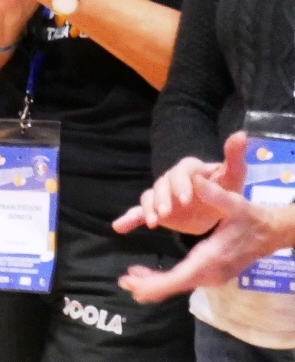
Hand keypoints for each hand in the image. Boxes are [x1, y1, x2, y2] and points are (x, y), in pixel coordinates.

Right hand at [113, 154, 232, 236]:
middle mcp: (172, 180)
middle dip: (163, 199)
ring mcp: (163, 196)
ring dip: (149, 209)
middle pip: (161, 185)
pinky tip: (119, 227)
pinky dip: (129, 219)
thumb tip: (240, 134)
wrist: (218, 209)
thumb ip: (234, 157)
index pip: (181, 172)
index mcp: (189, 170)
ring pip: (150, 197)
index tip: (186, 199)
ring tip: (153, 222)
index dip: (181, 184)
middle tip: (166, 213)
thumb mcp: (234, 176)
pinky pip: (139, 212)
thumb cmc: (225, 190)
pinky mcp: (157, 211)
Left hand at [119, 133, 294, 302]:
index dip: (154, 282)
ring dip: (153, 284)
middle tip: (122, 282)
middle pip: (175, 286)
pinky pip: (184, 281)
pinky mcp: (212, 274)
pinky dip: (164, 281)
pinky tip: (147, 275)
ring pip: (178, 286)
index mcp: (212, 257)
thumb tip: (197, 180)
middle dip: (148, 286)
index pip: (179, 277)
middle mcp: (211, 272)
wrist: (271, 233)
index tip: (132, 283)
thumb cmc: (252, 218)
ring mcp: (212, 277)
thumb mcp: (236, 203)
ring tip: (128, 279)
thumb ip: (217, 195)